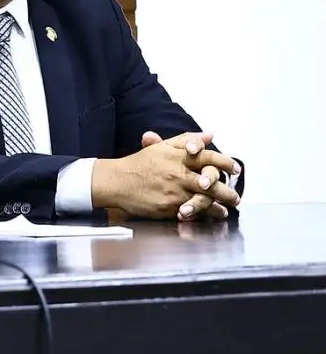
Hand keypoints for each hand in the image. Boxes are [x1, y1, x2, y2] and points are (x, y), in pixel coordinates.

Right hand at [92, 133, 239, 219]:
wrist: (116, 181)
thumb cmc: (139, 163)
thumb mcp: (162, 147)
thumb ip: (187, 140)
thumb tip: (210, 135)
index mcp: (179, 157)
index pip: (209, 158)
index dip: (226, 163)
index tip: (236, 169)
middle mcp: (179, 174)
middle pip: (212, 183)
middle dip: (227, 192)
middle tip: (235, 198)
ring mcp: (174, 191)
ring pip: (205, 200)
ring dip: (218, 207)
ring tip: (224, 211)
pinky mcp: (169, 207)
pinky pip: (191, 212)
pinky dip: (203, 216)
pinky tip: (209, 217)